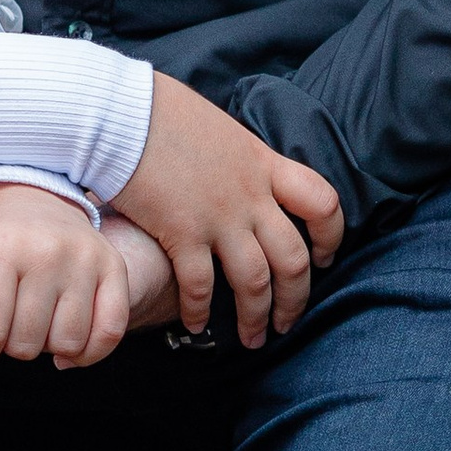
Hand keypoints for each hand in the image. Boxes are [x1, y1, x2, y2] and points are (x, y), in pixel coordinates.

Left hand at [0, 182, 132, 374]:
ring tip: (38, 319)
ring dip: (49, 347)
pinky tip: (70, 341)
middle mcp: (45, 249)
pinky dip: (89, 352)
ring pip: (68, 343)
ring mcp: (84, 257)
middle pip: (26, 344)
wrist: (32, 204)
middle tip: (12, 317)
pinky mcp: (114, 266)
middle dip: (12, 345)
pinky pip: (111, 333)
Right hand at [112, 72, 343, 347]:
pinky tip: (196, 325)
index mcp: (263, 164)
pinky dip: (200, 310)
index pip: (322, 202)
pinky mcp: (182, 232)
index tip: (323, 256)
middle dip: (295, 298)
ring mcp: (219, 216)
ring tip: (254, 339)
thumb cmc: (159, 110)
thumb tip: (232, 173)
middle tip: (286, 322)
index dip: (330, 235)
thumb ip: (235, 159)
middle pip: (293, 258)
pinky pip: (201, 285)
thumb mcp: (217, 128)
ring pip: (255, 280)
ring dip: (257, 316)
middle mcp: (250, 195)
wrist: (121, 110)